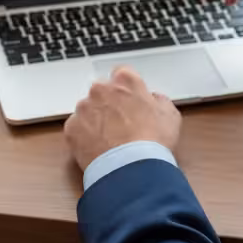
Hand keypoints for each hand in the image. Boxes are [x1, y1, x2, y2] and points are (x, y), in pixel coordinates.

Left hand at [64, 67, 180, 170]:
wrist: (132, 168)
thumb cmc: (153, 141)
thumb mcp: (170, 115)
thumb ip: (159, 100)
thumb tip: (153, 99)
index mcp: (125, 81)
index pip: (122, 74)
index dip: (127, 89)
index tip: (130, 101)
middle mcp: (101, 89)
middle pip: (102, 91)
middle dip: (109, 103)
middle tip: (121, 124)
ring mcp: (83, 109)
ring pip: (87, 110)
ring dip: (95, 120)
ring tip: (110, 140)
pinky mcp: (72, 128)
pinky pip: (77, 129)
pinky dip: (85, 137)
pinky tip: (98, 148)